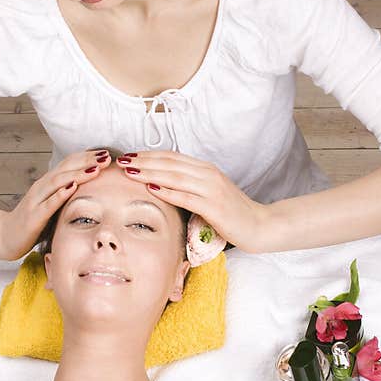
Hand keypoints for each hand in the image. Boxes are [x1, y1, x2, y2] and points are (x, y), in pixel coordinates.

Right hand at [0, 148, 109, 259]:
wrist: (4, 236)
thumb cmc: (32, 221)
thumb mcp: (51, 204)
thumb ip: (66, 195)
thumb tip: (89, 189)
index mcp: (48, 184)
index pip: (68, 164)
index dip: (86, 157)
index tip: (105, 153)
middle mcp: (42, 187)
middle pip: (65, 168)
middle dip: (86, 161)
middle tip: (106, 156)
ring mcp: (36, 200)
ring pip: (58, 182)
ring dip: (77, 174)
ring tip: (95, 168)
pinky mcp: (34, 217)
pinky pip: (48, 204)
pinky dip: (60, 194)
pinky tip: (72, 188)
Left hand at [114, 151, 268, 252]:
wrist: (259, 225)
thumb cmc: (233, 213)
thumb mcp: (210, 194)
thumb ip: (190, 186)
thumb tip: (164, 184)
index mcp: (206, 169)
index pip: (172, 157)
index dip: (149, 154)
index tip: (129, 155)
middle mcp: (208, 174)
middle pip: (170, 163)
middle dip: (143, 161)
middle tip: (121, 160)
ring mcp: (212, 190)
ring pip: (174, 176)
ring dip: (149, 172)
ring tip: (129, 171)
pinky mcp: (214, 207)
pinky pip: (186, 197)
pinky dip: (167, 191)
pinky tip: (151, 189)